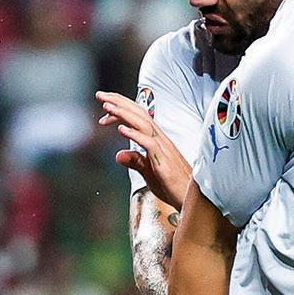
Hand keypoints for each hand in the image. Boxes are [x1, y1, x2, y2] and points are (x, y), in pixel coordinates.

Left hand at [95, 91, 192, 209]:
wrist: (193, 200)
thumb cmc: (174, 186)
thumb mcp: (149, 172)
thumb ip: (135, 161)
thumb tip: (119, 155)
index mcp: (157, 140)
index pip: (138, 117)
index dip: (122, 109)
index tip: (104, 107)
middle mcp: (161, 139)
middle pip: (139, 114)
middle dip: (119, 103)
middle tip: (100, 95)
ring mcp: (163, 149)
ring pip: (143, 124)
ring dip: (124, 114)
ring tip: (107, 107)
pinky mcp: (164, 161)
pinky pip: (149, 144)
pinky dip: (135, 134)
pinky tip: (121, 129)